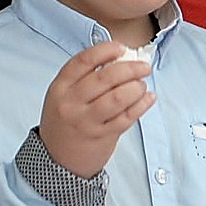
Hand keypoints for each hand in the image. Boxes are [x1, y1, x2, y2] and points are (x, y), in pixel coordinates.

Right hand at [36, 40, 152, 179]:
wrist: (57, 158)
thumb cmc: (65, 120)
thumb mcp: (64, 95)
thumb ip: (85, 78)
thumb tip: (121, 59)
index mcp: (61, 86)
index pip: (83, 61)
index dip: (105, 51)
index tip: (122, 48)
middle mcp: (72, 103)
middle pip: (105, 78)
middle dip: (130, 68)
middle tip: (144, 67)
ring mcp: (86, 121)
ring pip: (118, 98)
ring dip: (136, 87)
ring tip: (142, 85)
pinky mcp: (102, 136)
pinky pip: (126, 117)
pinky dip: (141, 105)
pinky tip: (148, 98)